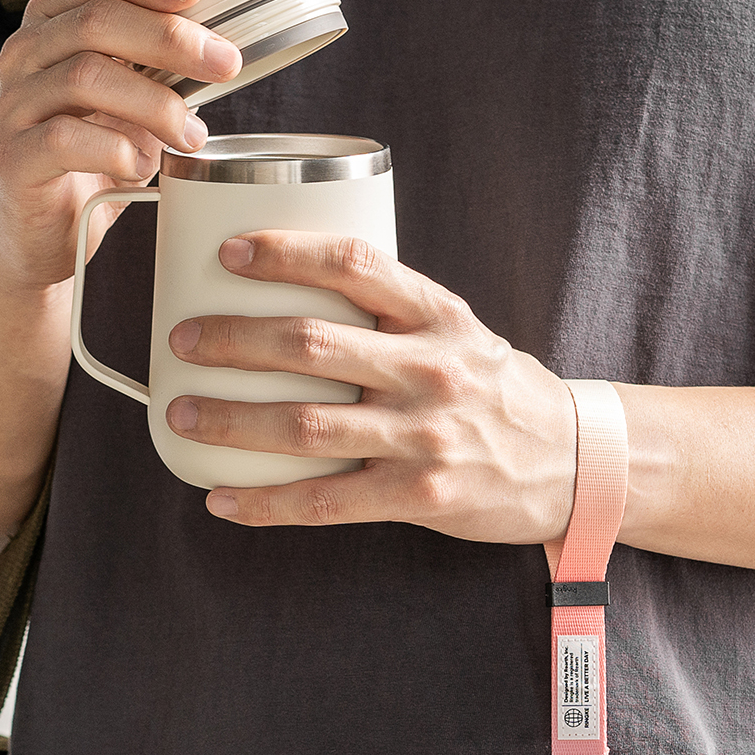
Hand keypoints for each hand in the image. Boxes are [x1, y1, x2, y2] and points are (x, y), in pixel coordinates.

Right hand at [0, 0, 241, 289]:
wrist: (42, 235)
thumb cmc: (90, 165)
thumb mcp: (131, 109)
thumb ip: (158, 74)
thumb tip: (218, 53)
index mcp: (53, 28)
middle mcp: (26, 55)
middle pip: (97, 22)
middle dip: (170, 39)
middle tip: (223, 65)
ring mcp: (15, 104)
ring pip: (86, 76)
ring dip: (154, 104)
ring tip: (190, 136)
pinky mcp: (15, 156)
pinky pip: (67, 139)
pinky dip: (117, 151)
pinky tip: (142, 168)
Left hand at [164, 233, 579, 541]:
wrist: (572, 463)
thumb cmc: (497, 393)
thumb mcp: (458, 333)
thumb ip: (391, 316)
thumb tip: (293, 296)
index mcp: (437, 316)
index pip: (355, 264)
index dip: (287, 252)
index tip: (230, 251)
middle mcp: (430, 370)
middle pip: (312, 344)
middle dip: (233, 340)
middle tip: (182, 338)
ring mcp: (424, 436)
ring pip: (307, 425)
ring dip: (231, 421)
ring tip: (181, 415)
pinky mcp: (418, 495)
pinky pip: (324, 502)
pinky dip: (265, 503)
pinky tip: (220, 501)